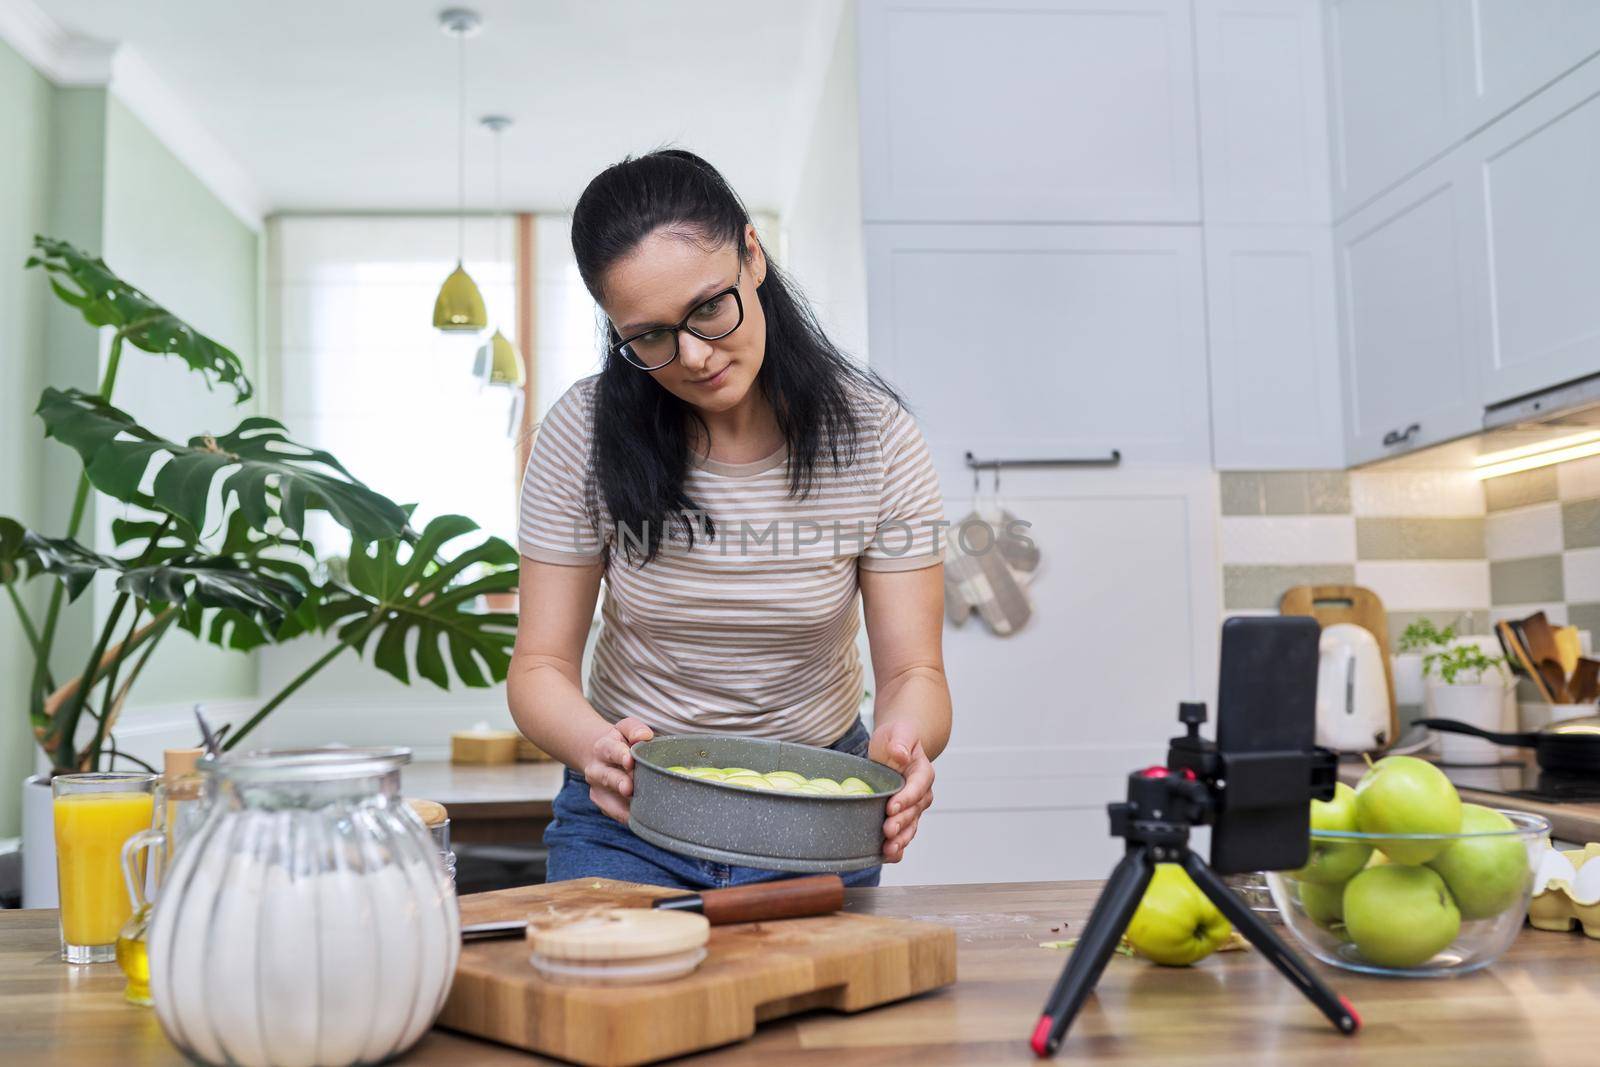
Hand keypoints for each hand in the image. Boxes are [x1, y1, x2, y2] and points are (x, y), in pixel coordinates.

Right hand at [582, 717, 653, 822]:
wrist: (598, 753)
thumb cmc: (620, 741)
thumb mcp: (625, 729)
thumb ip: (635, 730)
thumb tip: (644, 736)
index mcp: (604, 747)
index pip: (611, 750)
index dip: (620, 755)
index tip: (630, 760)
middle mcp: (596, 769)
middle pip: (607, 777)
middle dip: (618, 783)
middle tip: (629, 788)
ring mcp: (597, 788)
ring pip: (607, 799)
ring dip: (620, 806)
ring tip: (635, 810)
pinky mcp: (602, 803)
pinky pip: (613, 812)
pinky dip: (625, 816)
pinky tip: (639, 819)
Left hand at [869, 719, 932, 861]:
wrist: (895, 746)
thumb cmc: (897, 737)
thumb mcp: (899, 732)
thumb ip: (901, 741)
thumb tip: (900, 754)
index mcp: (923, 772)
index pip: (918, 786)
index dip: (907, 798)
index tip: (892, 807)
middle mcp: (921, 793)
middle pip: (914, 811)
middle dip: (901, 822)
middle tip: (887, 830)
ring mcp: (913, 807)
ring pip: (911, 826)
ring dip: (901, 839)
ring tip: (888, 849)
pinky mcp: (902, 816)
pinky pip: (903, 833)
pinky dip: (897, 846)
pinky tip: (886, 855)